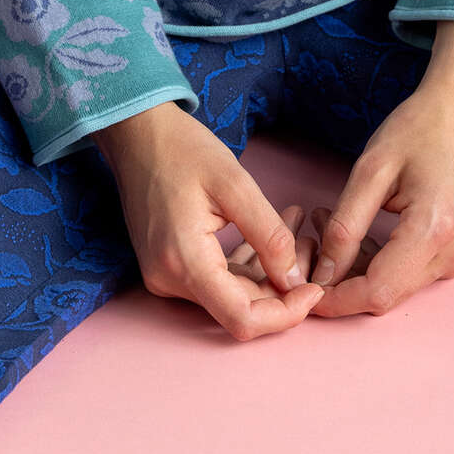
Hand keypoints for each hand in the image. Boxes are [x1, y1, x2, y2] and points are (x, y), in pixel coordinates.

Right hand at [97, 103, 326, 341]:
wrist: (137, 133)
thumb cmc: (182, 149)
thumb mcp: (235, 184)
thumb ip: (269, 236)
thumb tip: (296, 281)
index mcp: (184, 262)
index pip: (241, 319)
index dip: (284, 315)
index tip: (316, 289)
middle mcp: (170, 280)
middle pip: (239, 306)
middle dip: (282, 284)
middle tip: (308, 240)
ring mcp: (166, 275)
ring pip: (232, 293)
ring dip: (268, 269)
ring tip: (295, 226)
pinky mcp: (170, 265)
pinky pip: (217, 278)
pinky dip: (247, 261)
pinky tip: (270, 231)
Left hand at [300, 39, 453, 318]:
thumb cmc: (419, 129)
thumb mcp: (371, 169)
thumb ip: (345, 226)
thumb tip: (323, 274)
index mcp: (434, 230)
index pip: (378, 291)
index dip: (336, 300)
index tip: (302, 287)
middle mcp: (453, 254)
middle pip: (387, 294)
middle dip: (342, 279)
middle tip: (312, 238)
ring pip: (396, 286)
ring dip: (357, 267)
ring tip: (330, 219)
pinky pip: (409, 272)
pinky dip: (378, 259)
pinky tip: (360, 228)